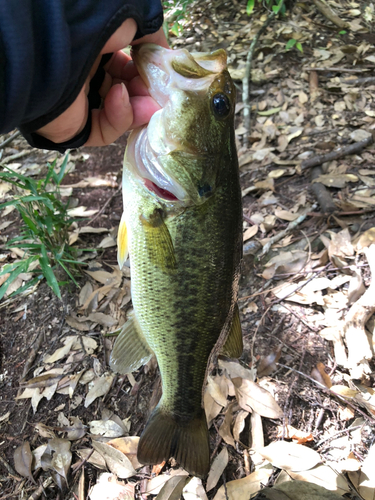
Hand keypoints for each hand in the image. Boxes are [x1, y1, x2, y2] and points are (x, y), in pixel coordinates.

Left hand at [36, 21, 168, 145]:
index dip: (145, 74)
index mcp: (92, 48)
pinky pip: (103, 130)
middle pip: (125, 93)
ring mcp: (78, 103)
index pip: (125, 68)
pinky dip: (119, 117)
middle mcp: (84, 74)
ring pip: (118, 115)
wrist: (54, 45)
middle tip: (160, 95)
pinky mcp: (74, 128)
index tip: (162, 78)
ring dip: (138, 109)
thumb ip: (152, 37)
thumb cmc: (90, 24)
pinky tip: (120, 97)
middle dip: (146, 95)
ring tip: (148, 103)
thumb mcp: (131, 19)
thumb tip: (167, 58)